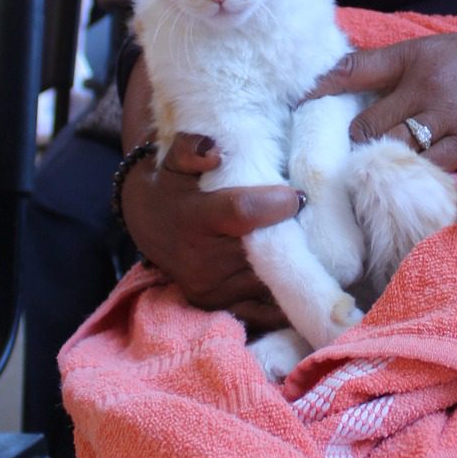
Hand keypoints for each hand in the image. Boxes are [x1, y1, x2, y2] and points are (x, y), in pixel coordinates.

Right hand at [120, 132, 297, 329]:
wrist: (149, 224)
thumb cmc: (172, 187)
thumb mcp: (175, 160)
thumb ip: (190, 149)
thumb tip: (212, 151)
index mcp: (195, 219)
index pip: (244, 213)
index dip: (278, 203)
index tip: (299, 196)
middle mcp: (202, 260)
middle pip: (264, 250)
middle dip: (291, 235)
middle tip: (307, 221)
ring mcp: (211, 289)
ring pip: (269, 279)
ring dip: (291, 264)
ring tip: (303, 243)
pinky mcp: (217, 305)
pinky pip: (262, 308)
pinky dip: (282, 296)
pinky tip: (298, 280)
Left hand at [307, 31, 456, 172]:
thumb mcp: (450, 48)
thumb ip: (411, 66)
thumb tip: (370, 84)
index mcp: (417, 55)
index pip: (355, 67)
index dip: (321, 87)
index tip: (300, 104)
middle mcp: (426, 84)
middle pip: (368, 123)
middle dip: (357, 144)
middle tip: (349, 159)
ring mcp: (448, 115)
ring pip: (393, 150)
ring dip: (382, 166)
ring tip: (374, 179)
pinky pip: (430, 169)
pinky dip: (418, 179)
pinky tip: (410, 188)